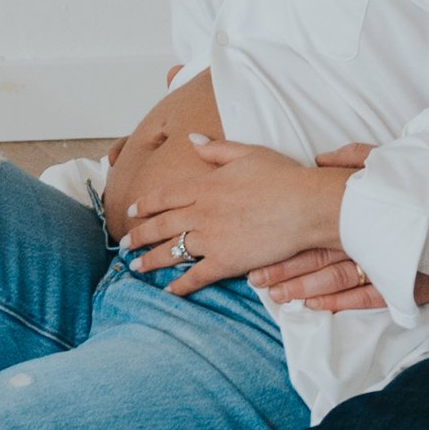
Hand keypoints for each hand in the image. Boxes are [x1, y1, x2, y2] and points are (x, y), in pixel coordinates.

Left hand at [124, 140, 345, 293]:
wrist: (304, 206)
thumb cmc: (281, 177)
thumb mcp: (248, 153)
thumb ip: (216, 149)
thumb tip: (192, 138)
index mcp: (205, 185)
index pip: (166, 195)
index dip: (147, 203)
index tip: (133, 210)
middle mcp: (202, 212)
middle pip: (161, 225)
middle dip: (140, 236)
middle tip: (124, 244)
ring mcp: (212, 238)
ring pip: (172, 251)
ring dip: (151, 260)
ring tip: (135, 267)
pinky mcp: (226, 262)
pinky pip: (196, 276)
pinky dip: (180, 285)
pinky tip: (169, 291)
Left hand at [248, 148, 428, 313]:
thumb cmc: (423, 185)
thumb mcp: (388, 162)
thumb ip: (354, 160)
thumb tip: (319, 159)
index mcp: (357, 209)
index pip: (312, 230)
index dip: (283, 245)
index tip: (257, 255)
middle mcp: (365, 235)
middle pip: (317, 255)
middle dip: (285, 270)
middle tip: (256, 280)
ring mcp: (383, 261)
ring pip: (335, 277)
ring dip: (304, 288)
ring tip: (277, 297)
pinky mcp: (401, 281)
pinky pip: (365, 296)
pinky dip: (339, 301)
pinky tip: (315, 306)